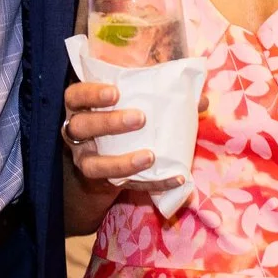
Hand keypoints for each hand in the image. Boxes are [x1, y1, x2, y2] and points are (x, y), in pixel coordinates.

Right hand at [62, 80, 181, 188]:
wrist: (108, 163)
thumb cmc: (124, 120)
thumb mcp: (137, 104)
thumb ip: (164, 97)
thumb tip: (201, 99)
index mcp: (82, 107)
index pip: (75, 96)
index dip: (91, 94)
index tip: (116, 92)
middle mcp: (76, 133)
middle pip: (80, 127)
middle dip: (109, 122)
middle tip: (140, 118)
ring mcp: (85, 160)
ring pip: (92, 164)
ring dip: (121, 161)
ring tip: (150, 156)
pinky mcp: (102, 183)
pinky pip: (123, 185)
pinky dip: (152, 183)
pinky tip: (176, 178)